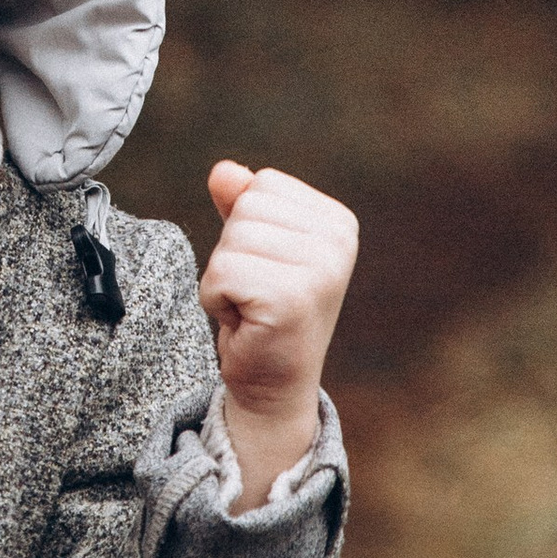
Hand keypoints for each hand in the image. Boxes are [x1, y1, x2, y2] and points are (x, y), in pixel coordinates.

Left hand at [200, 161, 358, 511]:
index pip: (262, 185)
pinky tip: (246, 323)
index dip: (247, 229)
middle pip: (245, 209)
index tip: (267, 270)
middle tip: (256, 294)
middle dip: (232, 253)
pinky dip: (217, 300)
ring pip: (230, 240)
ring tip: (252, 308)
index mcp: (338, 221)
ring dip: (223, 278)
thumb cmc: (262, 312)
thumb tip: (223, 171)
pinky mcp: (291, 298)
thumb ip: (241, 203)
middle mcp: (339, 242)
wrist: (274, 386)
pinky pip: (221, 273)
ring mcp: (320, 270)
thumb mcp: (254, 247)